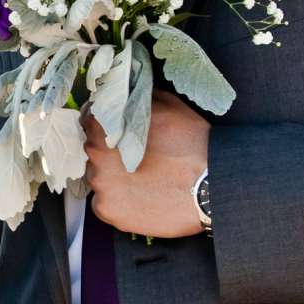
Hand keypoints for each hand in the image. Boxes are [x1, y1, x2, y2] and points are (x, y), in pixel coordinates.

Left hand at [83, 91, 208, 238]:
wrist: (214, 188)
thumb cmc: (193, 146)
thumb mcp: (168, 107)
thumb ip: (139, 98)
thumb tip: (127, 91)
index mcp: (106, 134)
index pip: (90, 121)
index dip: (104, 122)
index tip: (116, 128)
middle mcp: (97, 163)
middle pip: (93, 152)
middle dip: (109, 151)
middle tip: (134, 154)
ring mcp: (102, 190)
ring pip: (99, 177)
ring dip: (112, 174)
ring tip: (140, 175)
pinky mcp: (110, 212)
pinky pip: (104, 201)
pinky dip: (117, 197)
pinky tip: (139, 193)